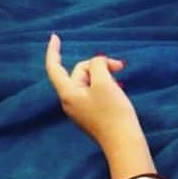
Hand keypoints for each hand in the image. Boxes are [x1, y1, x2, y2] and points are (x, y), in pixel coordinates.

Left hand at [45, 33, 143, 156]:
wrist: (124, 142)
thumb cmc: (113, 112)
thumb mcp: (104, 82)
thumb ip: (97, 65)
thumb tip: (97, 64)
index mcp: (68, 93)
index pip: (54, 67)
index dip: (53, 51)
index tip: (55, 36)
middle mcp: (70, 101)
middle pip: (79, 72)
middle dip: (98, 65)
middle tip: (120, 66)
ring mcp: (81, 109)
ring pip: (90, 81)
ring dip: (105, 76)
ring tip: (121, 81)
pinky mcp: (92, 114)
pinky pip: (95, 92)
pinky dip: (106, 86)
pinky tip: (119, 89)